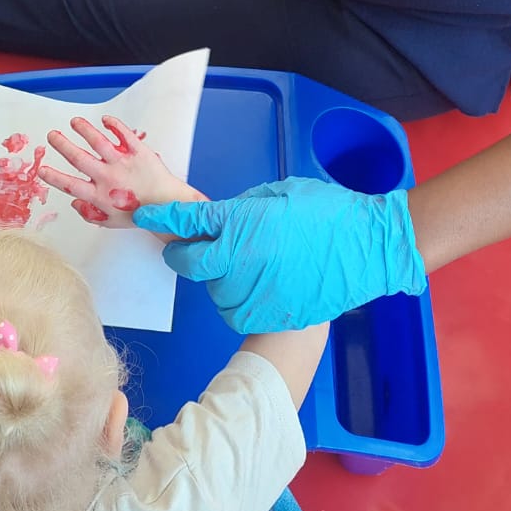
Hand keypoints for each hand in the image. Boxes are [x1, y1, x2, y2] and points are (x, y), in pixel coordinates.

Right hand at [41, 115, 202, 227]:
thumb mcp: (111, 221)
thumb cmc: (139, 214)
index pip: (71, 185)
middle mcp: (109, 178)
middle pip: (80, 158)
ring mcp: (123, 163)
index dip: (54, 177)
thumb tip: (74, 202)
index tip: (42, 169)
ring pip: (99, 142)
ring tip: (75, 122)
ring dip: (84, 130)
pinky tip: (105, 119)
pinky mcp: (139, 152)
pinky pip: (125, 134)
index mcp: (100, 196)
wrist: (166, 207)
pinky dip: (114, 125)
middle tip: (52, 136)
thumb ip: (90, 213)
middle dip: (63, 145)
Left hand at [133, 177, 425, 333]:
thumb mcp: (279, 194)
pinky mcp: (264, 316)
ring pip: (213, 289)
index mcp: (238, 222)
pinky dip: (240, 300)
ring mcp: (249, 291)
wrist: (366, 250)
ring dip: (221, 278)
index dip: (160, 219)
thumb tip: (223, 219)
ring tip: (253, 267)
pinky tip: (264, 287)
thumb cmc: (328, 213)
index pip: (184, 222)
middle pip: (185, 262)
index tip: (144, 217)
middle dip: (182, 254)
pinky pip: (236, 309)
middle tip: (193, 249)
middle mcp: (235, 258)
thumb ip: (244, 208)